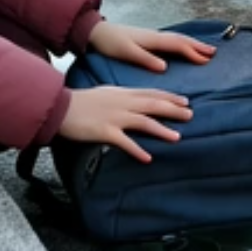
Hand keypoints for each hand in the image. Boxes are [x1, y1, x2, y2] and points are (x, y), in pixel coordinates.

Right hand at [58, 85, 193, 162]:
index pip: (151, 93)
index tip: (185, 100)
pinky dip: (137, 150)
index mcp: (122, 93)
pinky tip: (148, 158)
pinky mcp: (105, 131)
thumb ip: (122, 97)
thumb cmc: (81, 101)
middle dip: (173, 110)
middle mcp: (122, 103)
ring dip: (161, 129)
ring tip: (176, 137)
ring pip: (144, 122)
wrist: (61, 107)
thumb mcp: (105, 93)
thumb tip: (136, 102)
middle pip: (153, 105)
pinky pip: (125, 142)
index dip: (169, 97)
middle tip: (191, 115)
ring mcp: (115, 117)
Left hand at [87, 21, 216, 72]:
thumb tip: (165, 66)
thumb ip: (145, 59)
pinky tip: (183, 48)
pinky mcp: (147, 39)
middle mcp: (155, 36)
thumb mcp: (126, 53)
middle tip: (213, 53)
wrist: (96, 31)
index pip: (177, 45)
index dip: (193, 52)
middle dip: (197, 46)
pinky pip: (170, 40)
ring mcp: (152, 36)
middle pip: (181, 40)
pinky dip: (181, 43)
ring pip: (176, 39)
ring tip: (204, 50)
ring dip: (191, 44)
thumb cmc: (110, 43)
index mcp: (152, 39)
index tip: (207, 59)